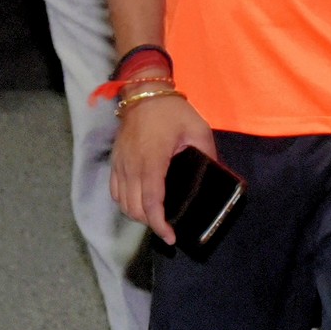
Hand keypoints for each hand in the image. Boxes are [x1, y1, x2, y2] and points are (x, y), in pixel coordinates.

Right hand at [110, 90, 214, 245]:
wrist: (144, 92)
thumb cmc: (172, 111)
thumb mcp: (198, 129)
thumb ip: (208, 155)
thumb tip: (215, 177)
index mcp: (153, 160)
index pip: (151, 202)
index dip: (159, 224)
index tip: (170, 237)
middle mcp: (132, 166)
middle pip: (135, 208)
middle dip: (151, 223)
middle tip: (168, 227)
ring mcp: (120, 164)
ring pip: (123, 203)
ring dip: (138, 215)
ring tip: (155, 218)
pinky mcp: (115, 162)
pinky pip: (115, 192)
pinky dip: (126, 204)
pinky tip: (139, 204)